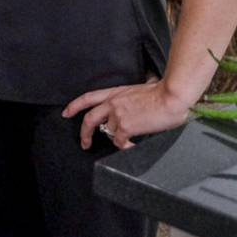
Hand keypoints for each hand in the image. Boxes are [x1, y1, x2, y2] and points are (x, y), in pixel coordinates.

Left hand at [63, 76, 191, 150]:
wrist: (171, 97)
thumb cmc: (163, 93)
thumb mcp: (140, 90)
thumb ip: (132, 98)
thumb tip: (137, 103)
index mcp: (115, 92)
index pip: (88, 97)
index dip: (74, 106)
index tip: (66, 113)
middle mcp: (112, 103)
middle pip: (89, 119)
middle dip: (84, 133)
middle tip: (84, 143)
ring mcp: (118, 115)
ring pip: (110, 132)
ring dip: (118, 138)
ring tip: (129, 139)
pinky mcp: (126, 127)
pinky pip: (119, 141)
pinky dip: (124, 146)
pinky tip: (131, 145)